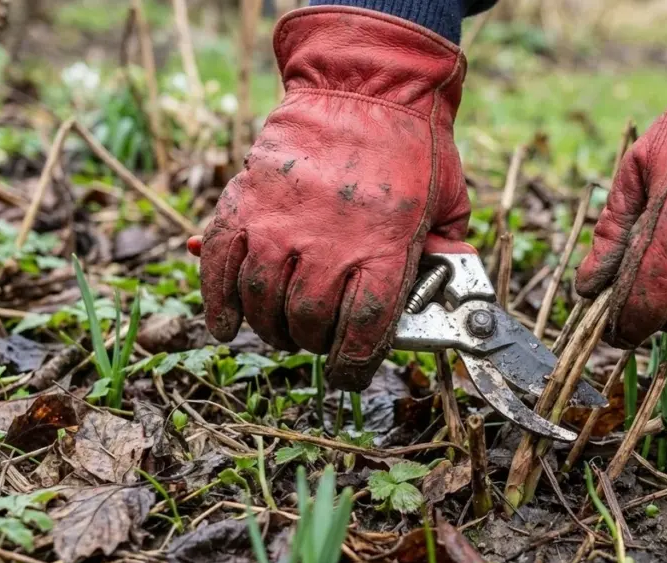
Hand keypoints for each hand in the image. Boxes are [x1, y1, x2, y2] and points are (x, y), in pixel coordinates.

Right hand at [190, 7, 471, 389]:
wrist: (363, 84)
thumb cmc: (411, 145)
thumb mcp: (449, 203)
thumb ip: (445, 255)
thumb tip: (445, 299)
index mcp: (385, 247)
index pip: (363, 331)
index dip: (352, 366)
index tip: (347, 375)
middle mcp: (330, 243)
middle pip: (309, 322)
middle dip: (313, 343)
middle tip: (316, 340)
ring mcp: (282, 223)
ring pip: (263, 302)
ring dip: (270, 327)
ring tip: (280, 329)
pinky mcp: (246, 203)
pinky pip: (220, 266)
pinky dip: (217, 302)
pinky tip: (225, 324)